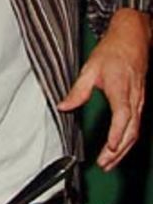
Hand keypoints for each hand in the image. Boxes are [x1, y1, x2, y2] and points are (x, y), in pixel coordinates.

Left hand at [58, 8, 149, 170]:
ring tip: (110, 163)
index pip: (123, 115)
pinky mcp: (140, 103)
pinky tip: (118, 149)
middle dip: (118, 150)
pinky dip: (128, 140)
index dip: (117, 133)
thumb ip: (77, 90)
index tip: (109, 146)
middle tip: (105, 164)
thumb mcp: (90, 68)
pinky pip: (136, 125)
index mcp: (122, 89)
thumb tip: (63, 106)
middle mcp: (135, 98)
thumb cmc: (112, 52)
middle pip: (131, 130)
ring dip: (123, 149)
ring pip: (136, 131)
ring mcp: (140, 102)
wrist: (133, 39)